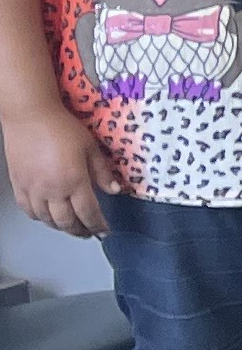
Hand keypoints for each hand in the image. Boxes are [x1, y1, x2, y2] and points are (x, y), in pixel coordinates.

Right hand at [3, 110, 116, 236]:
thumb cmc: (63, 128)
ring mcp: (32, 190)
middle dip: (80, 230)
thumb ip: (102, 172)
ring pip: (46, 219)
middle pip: (66, 222)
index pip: (88, 212)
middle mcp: (52, 190)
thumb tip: (115, 190)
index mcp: (74, 181)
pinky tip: (48, 216)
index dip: (97, 225)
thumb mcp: (91, 148)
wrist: (30, 117)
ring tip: (71, 226)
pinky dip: (40, 218)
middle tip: (89, 233)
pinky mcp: (18, 185)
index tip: (104, 230)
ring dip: (60, 227)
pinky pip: (28, 210)